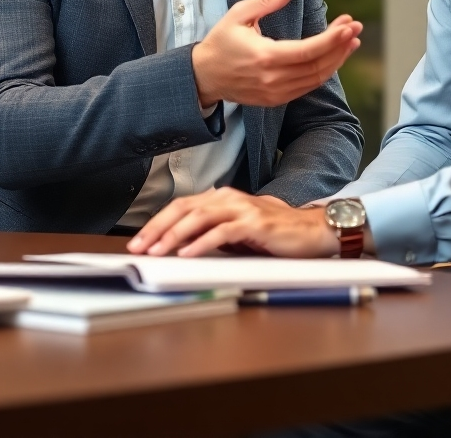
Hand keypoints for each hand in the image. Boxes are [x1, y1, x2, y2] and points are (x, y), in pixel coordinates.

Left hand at [127, 187, 338, 257]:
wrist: (311, 230)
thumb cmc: (275, 233)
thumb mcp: (237, 232)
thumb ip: (212, 232)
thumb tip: (181, 245)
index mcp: (222, 198)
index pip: (182, 206)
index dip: (157, 222)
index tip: (139, 241)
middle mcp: (229, 198)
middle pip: (184, 208)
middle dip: (157, 228)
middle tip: (138, 247)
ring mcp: (242, 208)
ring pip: (199, 217)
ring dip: (174, 235)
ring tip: (157, 250)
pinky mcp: (255, 223)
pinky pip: (222, 231)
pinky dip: (201, 242)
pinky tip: (187, 253)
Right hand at [192, 0, 361, 107]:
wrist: (203, 76)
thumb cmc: (221, 43)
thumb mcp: (239, 14)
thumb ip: (267, 0)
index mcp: (265, 57)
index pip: (308, 51)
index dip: (332, 40)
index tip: (348, 25)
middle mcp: (273, 79)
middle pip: (318, 65)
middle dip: (341, 46)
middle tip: (356, 27)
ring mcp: (276, 92)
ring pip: (316, 78)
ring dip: (337, 59)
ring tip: (351, 40)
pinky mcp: (277, 99)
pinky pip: (307, 87)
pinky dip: (324, 71)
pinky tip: (334, 57)